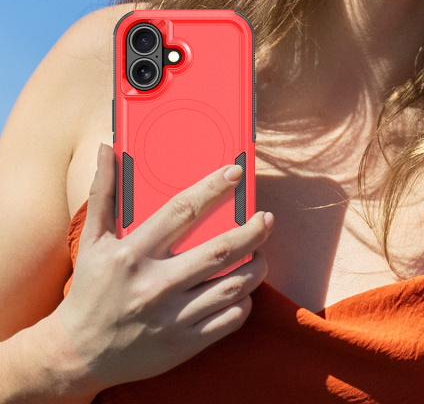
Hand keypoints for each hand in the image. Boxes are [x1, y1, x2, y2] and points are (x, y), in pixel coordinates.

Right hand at [55, 144, 273, 389]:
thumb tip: (106, 148)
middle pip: (220, 250)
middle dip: (252, 231)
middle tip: (266, 218)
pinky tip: (243, 289)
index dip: (213, 188)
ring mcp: (171, 318)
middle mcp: (154, 285)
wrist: (76, 355)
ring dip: (256, 266)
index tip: (235, 173)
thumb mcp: (91, 240)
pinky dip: (244, 301)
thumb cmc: (89, 289)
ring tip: (260, 252)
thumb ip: (103, 193)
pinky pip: (229, 319)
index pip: (181, 210)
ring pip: (232, 286)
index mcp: (132, 254)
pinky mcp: (182, 344)